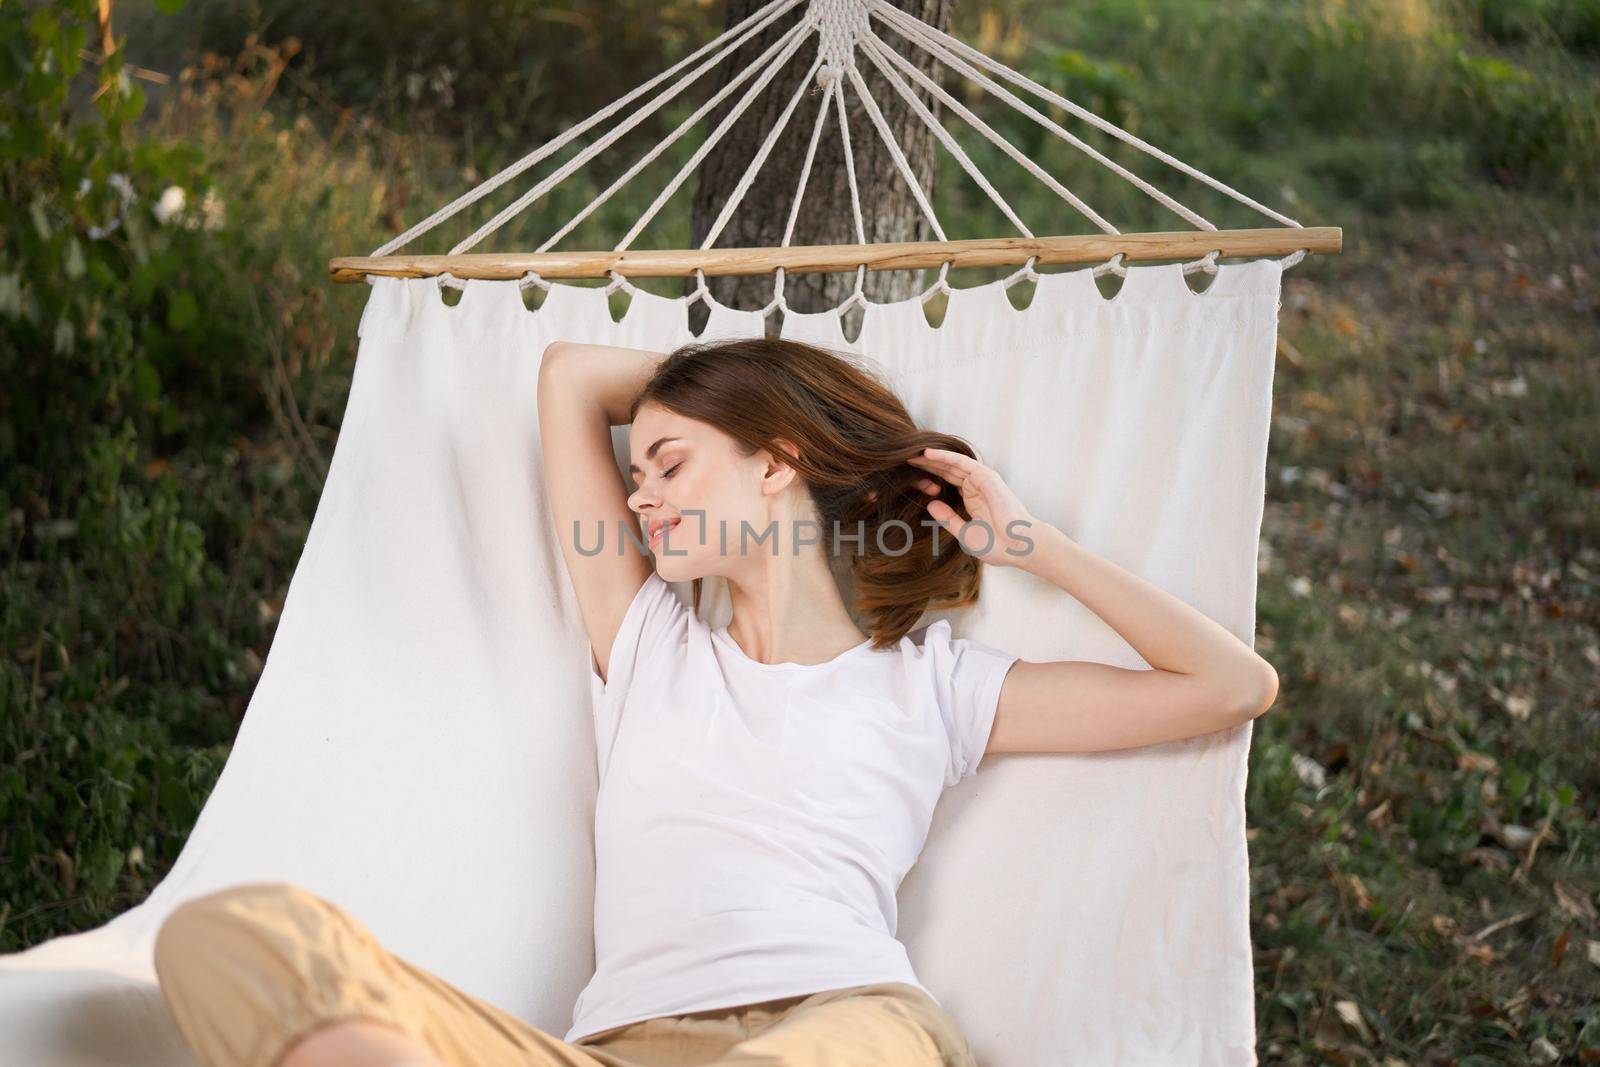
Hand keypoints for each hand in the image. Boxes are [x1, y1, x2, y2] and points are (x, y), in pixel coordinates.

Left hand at [904, 447, 1037, 569]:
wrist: (1018, 547)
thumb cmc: (997, 545)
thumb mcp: (965, 533)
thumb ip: (948, 518)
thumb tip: (930, 504)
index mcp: (972, 499)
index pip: (946, 483)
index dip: (927, 478)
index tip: (907, 476)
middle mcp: (976, 486)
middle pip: (946, 471)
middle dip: (925, 465)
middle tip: (901, 459)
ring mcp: (982, 480)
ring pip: (951, 464)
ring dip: (930, 458)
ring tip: (908, 453)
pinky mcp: (985, 476)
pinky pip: (961, 462)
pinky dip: (944, 456)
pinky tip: (926, 454)